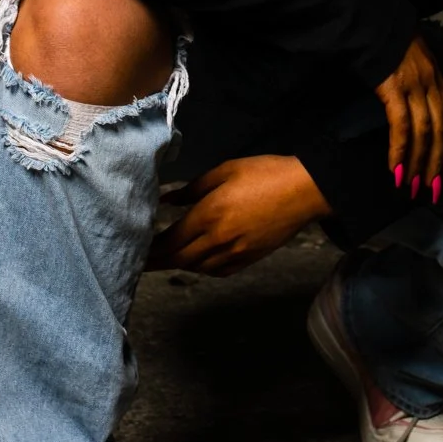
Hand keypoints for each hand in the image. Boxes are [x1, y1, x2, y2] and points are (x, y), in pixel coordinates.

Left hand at [149, 155, 329, 276]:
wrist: (305, 190)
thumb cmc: (264, 173)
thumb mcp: (224, 171)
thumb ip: (192, 188)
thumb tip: (168, 199)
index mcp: (208, 215)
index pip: (170, 240)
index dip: (151, 248)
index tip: (137, 248)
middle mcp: (218, 240)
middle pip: (180, 259)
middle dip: (158, 263)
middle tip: (140, 264)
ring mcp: (235, 253)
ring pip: (198, 268)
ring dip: (179, 265)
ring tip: (166, 261)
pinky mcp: (250, 258)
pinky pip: (219, 271)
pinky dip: (203, 269)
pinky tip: (198, 262)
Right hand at [374, 33, 442, 201]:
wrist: (371, 19)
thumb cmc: (386, 42)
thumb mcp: (411, 62)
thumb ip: (417, 84)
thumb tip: (416, 109)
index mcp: (437, 79)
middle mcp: (431, 84)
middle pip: (441, 131)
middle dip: (438, 164)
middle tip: (432, 190)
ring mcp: (414, 86)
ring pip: (424, 133)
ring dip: (419, 163)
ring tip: (413, 186)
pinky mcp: (394, 88)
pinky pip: (401, 126)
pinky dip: (400, 150)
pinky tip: (396, 168)